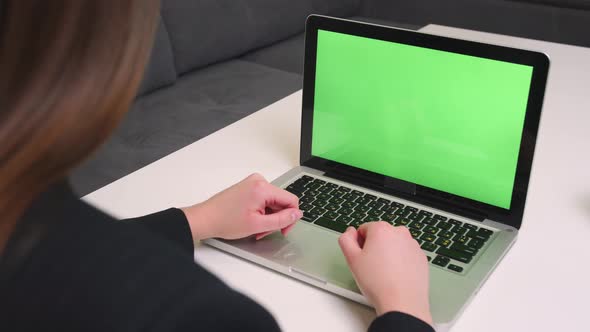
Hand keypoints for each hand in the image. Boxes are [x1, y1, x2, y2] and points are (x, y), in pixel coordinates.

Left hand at [181, 173, 301, 240]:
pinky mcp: (248, 187)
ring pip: (273, 202)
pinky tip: (253, 220)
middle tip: (264, 231)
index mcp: (262, 187)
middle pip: (282, 201)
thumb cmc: (225, 221)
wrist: (205, 219)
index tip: (283, 230)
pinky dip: (262, 212)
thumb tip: (298, 214)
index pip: (291, 200)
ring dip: (268, 217)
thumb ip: (282, 219)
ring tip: (256, 228)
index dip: (290, 218)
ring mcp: (253, 183)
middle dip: (276, 219)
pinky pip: (264, 200)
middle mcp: (259, 180)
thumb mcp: (258, 225)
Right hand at [338, 222, 432, 325]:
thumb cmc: (378, 282)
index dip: (359, 244)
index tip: (362, 258)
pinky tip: (395, 276)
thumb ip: (346, 239)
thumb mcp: (351, 259)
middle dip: (374, 247)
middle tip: (371, 267)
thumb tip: (350, 232)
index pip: (364, 229)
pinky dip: (400, 262)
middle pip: (380, 235)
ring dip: (387, 254)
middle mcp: (399, 232)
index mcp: (381, 229)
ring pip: (394, 245)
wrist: (402, 302)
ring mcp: (412, 244)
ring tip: (384, 273)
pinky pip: (406, 254)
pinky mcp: (421, 257)